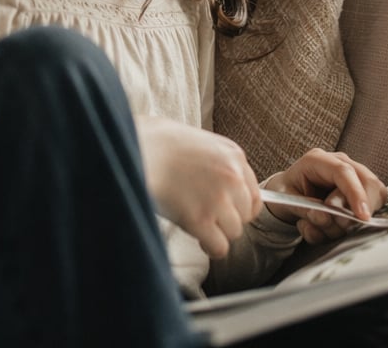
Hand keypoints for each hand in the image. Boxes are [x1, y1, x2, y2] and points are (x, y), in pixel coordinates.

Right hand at [136, 115, 262, 258]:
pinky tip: (198, 238)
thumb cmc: (155, 141)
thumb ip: (214, 161)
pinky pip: (219, 247)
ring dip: (216, 232)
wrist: (133, 147)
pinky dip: (210, 247)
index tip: (225, 211)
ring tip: (197, 224)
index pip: (254, 194)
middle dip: (226, 219)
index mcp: (233, 155)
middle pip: (245, 215)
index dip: (238, 207)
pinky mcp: (201, 219)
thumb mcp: (196, 141)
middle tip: (205, 216)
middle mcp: (232, 177)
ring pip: (233, 232)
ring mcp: (218, 199)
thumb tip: (215, 181)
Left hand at [264, 148, 387, 243]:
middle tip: (334, 223)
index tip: (362, 217)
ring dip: (347, 224)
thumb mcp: (286, 201)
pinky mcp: (361, 193)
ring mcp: (353, 178)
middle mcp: (340, 164)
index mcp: (318, 160)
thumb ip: (304, 209)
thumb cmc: (287, 193)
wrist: (288, 196)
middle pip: (369, 183)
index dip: (355, 194)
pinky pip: (370, 212)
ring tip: (319, 225)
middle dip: (355, 210)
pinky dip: (348, 228)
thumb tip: (325, 217)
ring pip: (373, 200)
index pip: (344, 172)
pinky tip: (323, 228)